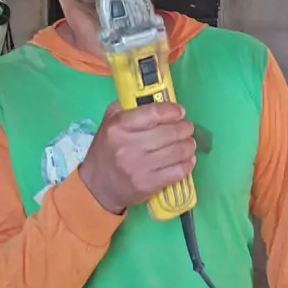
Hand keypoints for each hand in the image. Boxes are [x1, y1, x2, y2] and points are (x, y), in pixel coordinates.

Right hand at [79, 101, 195, 213]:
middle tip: (188, 128)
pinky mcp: (148, 185)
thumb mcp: (109, 124)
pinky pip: (177, 172)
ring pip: (177, 152)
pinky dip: (188, 164)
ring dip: (189, 146)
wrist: (97, 188)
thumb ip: (128, 108)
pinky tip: (188, 160)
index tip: (180, 112)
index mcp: (118, 127)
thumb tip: (156, 100)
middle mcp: (128, 146)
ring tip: (189, 143)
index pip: (154, 113)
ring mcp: (138, 167)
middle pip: (170, 132)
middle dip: (185, 128)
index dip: (172, 111)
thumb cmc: (106, 151)